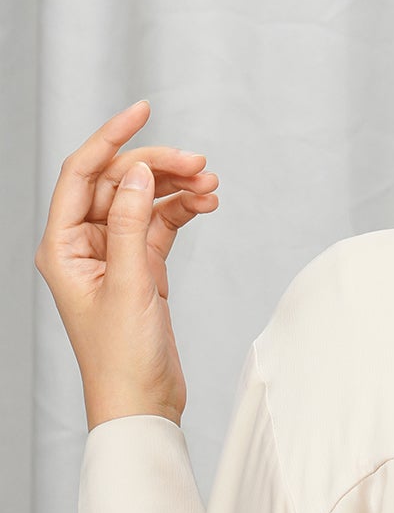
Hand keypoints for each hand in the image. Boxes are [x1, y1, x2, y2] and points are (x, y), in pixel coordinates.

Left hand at [34, 99, 220, 428]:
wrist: (143, 403)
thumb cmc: (123, 357)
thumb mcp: (129, 285)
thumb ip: (129, 224)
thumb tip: (135, 173)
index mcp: (62, 246)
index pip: (81, 173)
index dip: (110, 138)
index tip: (143, 110)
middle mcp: (82, 245)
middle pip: (117, 182)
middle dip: (158, 167)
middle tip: (201, 164)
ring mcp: (113, 255)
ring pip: (143, 200)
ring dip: (176, 188)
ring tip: (212, 186)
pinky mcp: (141, 268)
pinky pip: (160, 223)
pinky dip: (183, 210)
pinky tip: (207, 205)